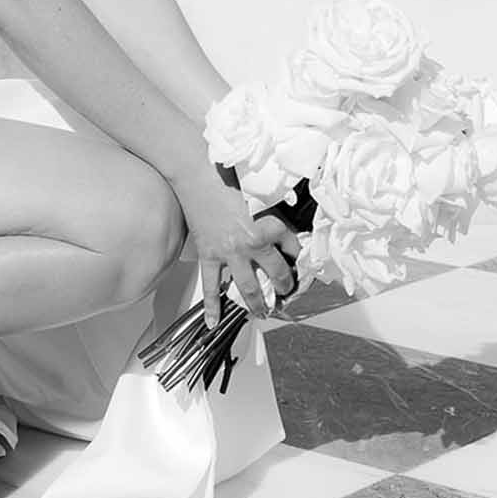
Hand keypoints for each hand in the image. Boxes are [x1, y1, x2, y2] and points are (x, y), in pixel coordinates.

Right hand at [170, 159, 301, 327]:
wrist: (196, 175)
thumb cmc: (226, 178)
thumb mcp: (259, 193)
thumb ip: (274, 210)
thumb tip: (287, 224)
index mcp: (266, 225)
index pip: (292, 243)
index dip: (298, 249)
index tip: (299, 255)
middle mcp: (250, 243)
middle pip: (276, 273)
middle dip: (285, 286)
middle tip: (287, 293)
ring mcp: (229, 253)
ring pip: (248, 287)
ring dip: (257, 303)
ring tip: (264, 312)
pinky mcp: (209, 256)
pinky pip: (211, 286)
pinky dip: (212, 306)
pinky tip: (214, 322)